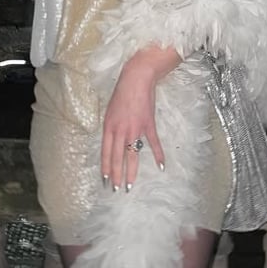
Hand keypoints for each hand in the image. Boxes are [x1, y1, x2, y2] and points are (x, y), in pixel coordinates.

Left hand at [101, 54, 165, 191]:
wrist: (136, 79)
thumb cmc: (122, 92)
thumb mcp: (110, 110)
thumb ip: (111, 127)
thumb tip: (112, 141)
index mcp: (109, 126)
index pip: (105, 152)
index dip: (105, 168)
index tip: (105, 180)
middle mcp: (120, 130)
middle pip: (117, 157)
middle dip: (116, 175)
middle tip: (116, 188)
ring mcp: (135, 129)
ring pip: (132, 155)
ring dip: (131, 172)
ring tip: (129, 185)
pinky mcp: (148, 125)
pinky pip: (153, 143)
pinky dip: (158, 155)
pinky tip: (161, 166)